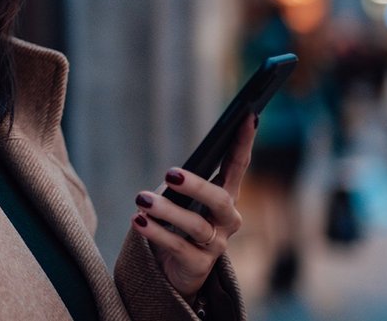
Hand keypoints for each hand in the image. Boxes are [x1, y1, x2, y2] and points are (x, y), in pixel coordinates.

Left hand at [130, 112, 256, 299]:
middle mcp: (227, 220)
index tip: (247, 115)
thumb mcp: (182, 200)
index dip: (243, 142)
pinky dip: (156, 232)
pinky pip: (178, 246)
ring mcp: (215, 243)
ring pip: (196, 226)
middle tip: (170, 173)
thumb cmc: (178, 225)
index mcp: (225, 198)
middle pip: (219, 199)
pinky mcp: (199, 264)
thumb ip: (185, 183)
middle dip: (196, 185)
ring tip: (141, 199)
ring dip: (167, 211)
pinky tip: (138, 220)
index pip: (238, 166)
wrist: (176, 271)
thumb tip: (175, 172)